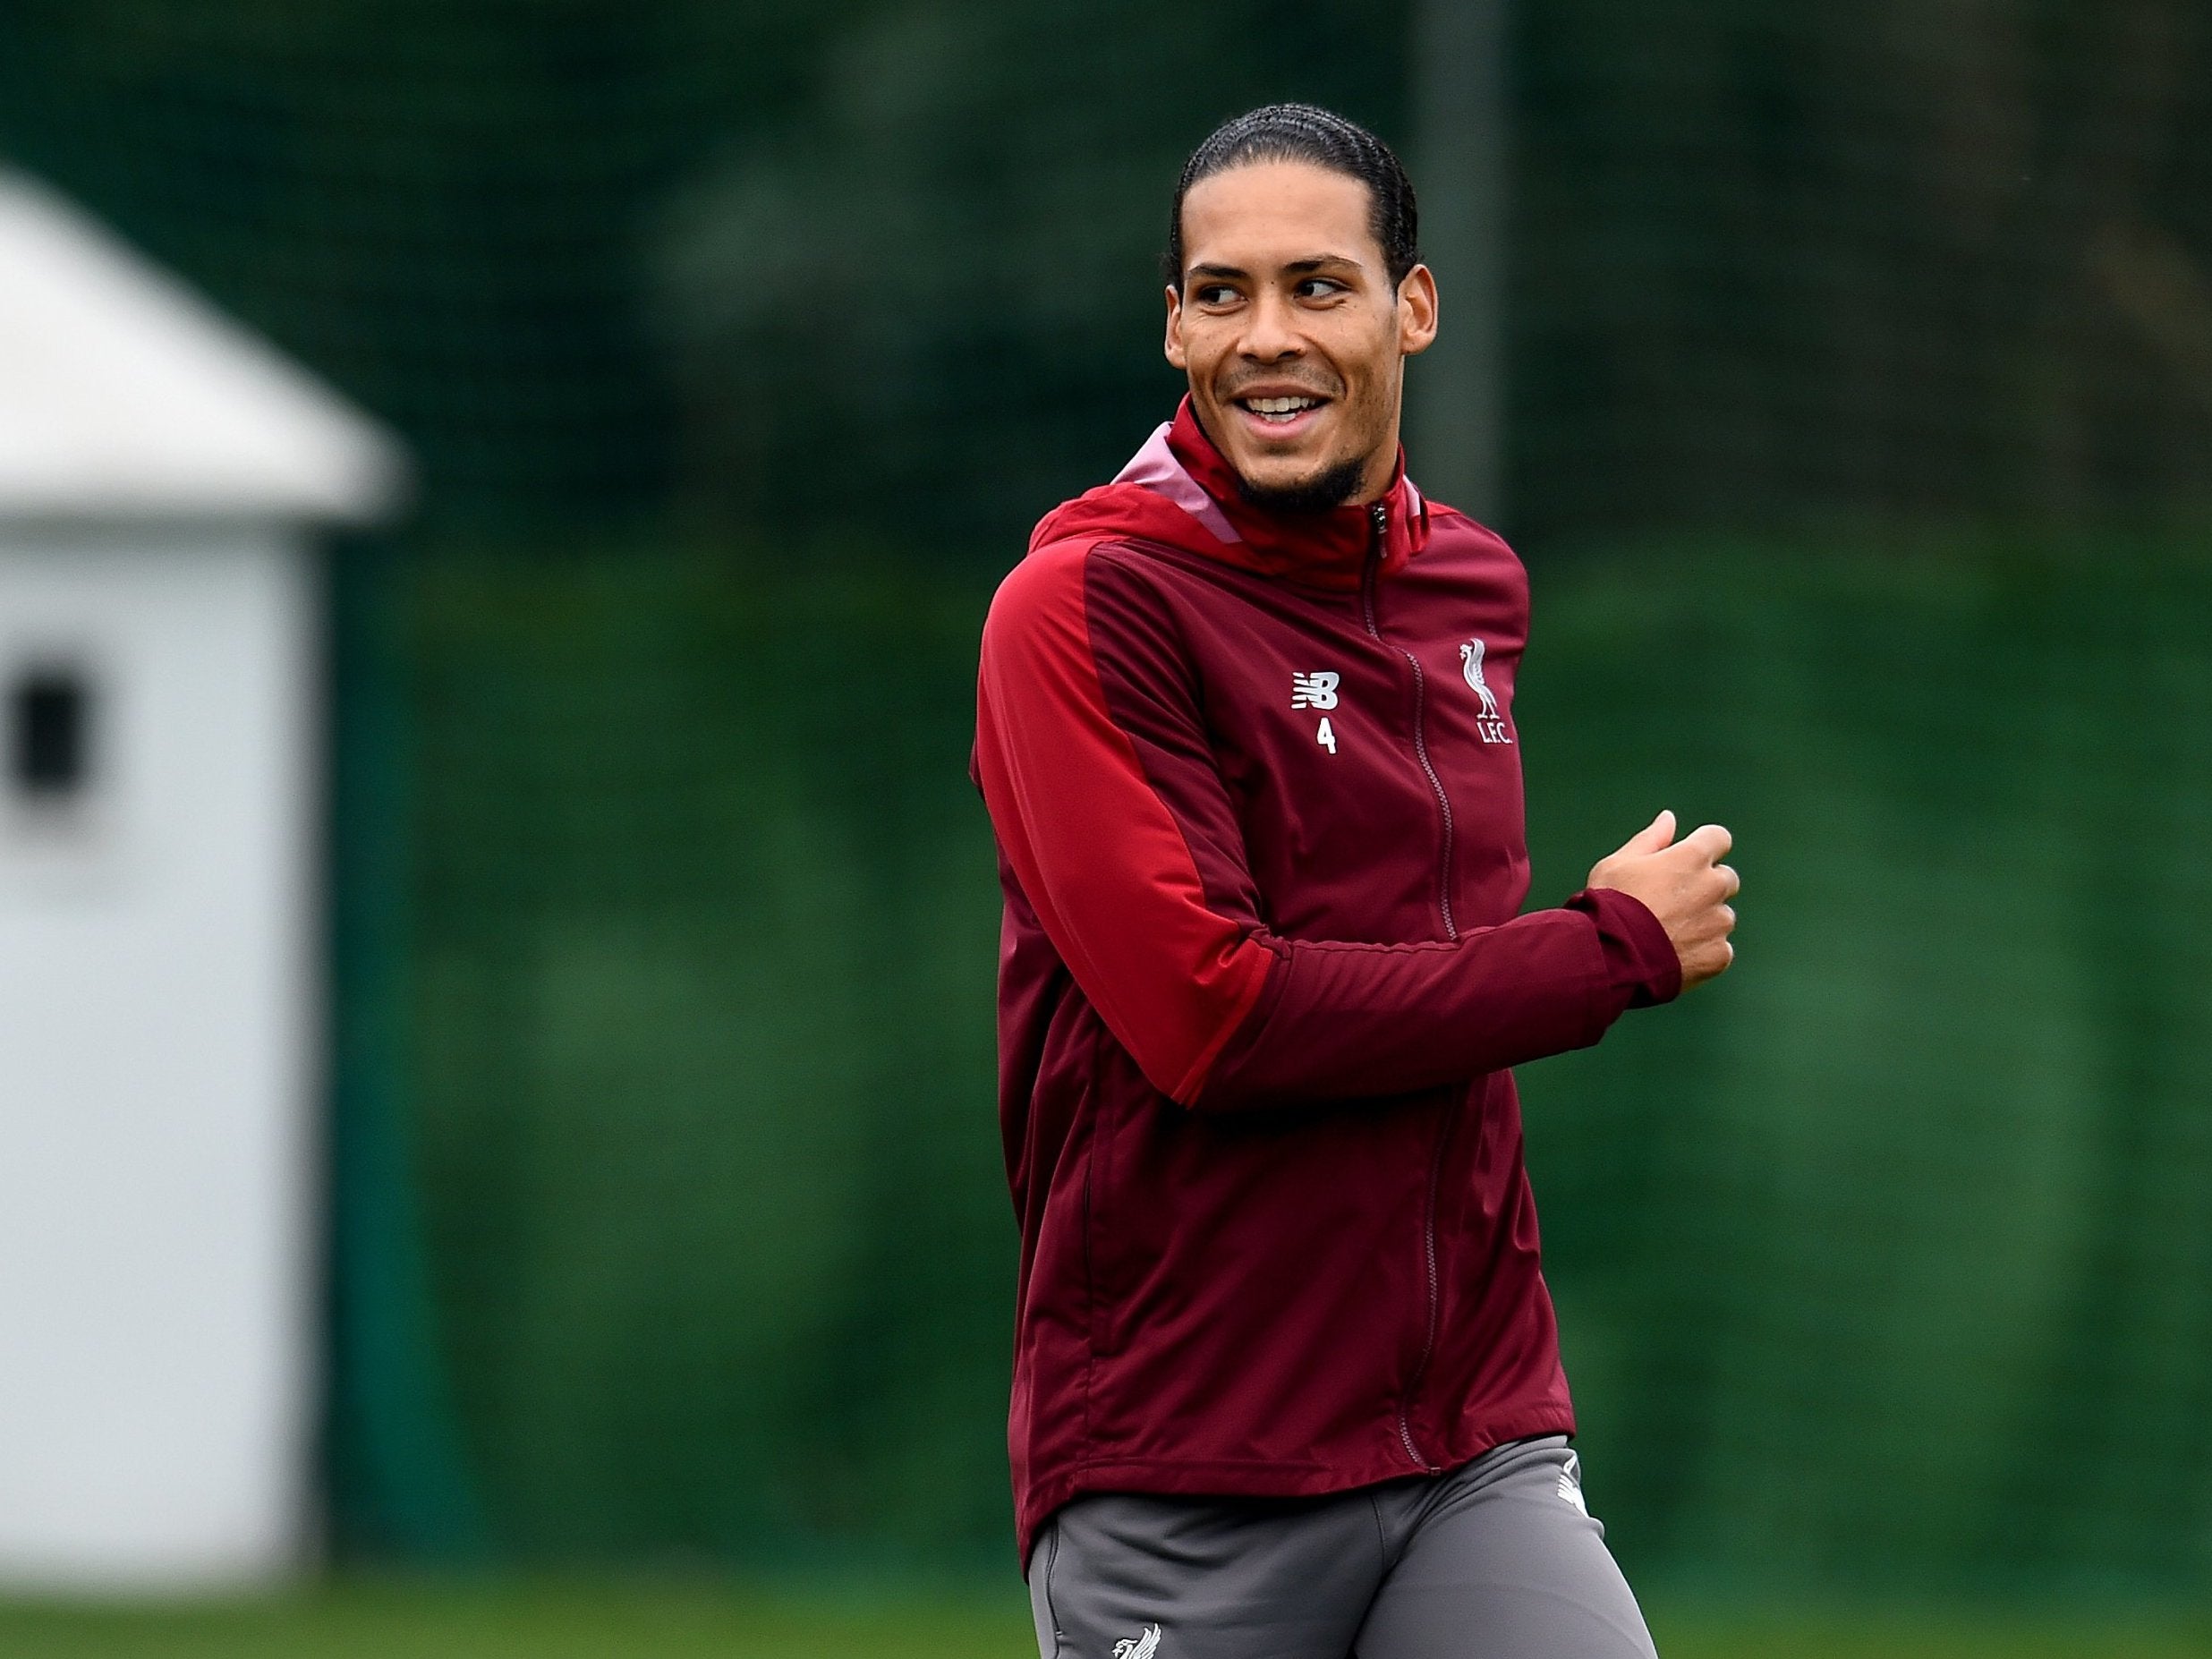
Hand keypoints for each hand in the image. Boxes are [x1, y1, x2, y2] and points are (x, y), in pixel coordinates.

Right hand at [1586, 810, 1737, 990]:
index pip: (1719, 838)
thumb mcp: (1619, 863)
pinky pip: (1719, 948)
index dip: (1703, 847)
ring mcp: (1718, 922)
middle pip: (1725, 878)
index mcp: (1692, 857)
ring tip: (1669, 933)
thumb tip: (1669, 818)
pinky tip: (1675, 954)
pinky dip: (1702, 950)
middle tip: (1672, 901)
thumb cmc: (1610, 905)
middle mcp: (1713, 886)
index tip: (1687, 860)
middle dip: (1706, 885)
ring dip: (1705, 920)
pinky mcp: (1719, 954)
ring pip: (1722, 916)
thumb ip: (1651, 839)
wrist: (1611, 958)